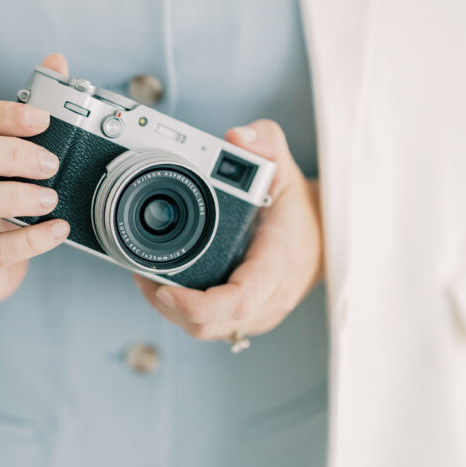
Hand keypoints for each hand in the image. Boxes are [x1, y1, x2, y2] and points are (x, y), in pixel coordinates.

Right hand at [0, 53, 70, 302]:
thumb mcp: (10, 157)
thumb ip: (30, 112)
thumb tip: (56, 61)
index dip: (1, 114)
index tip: (42, 119)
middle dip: (10, 153)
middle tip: (50, 163)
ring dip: (15, 196)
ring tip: (51, 198)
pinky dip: (28, 241)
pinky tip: (56, 231)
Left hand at [133, 120, 323, 340]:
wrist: (323, 237)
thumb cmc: (299, 207)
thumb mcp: (286, 166)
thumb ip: (266, 142)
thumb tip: (238, 136)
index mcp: (277, 265)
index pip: (237, 301)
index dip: (196, 303)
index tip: (164, 288)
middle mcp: (269, 298)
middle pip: (210, 324)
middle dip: (168, 306)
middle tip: (142, 274)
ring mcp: (259, 314)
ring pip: (206, 330)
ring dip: (172, 311)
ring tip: (148, 278)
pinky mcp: (248, 319)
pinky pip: (211, 326)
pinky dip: (184, 312)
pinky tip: (168, 287)